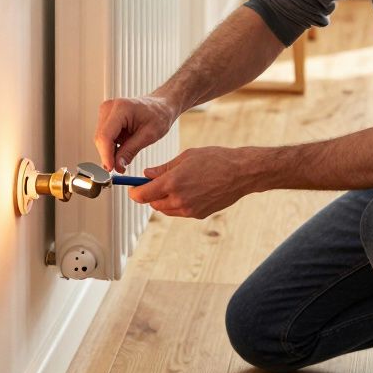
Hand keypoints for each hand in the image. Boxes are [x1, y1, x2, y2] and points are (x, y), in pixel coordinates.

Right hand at [94, 95, 177, 171]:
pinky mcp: (106, 118)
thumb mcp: (149, 135)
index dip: (106, 155)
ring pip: (101, 139)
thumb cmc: (159, 115)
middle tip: (120, 168)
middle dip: (108, 156)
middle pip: (101, 138)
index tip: (110, 169)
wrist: (161, 105)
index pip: (105, 136)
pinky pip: (104, 137)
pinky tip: (122, 150)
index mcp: (121, 108)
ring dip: (109, 152)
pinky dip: (111, 147)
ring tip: (124, 157)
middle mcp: (109, 107)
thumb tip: (117, 166)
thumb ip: (130, 151)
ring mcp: (106, 112)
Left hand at [128, 147, 253, 218]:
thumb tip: (147, 174)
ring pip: (165, 209)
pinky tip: (187, 190)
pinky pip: (179, 211)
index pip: (143, 195)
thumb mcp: (185, 157)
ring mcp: (189, 210)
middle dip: (149, 195)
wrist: (240, 173)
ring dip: (162, 200)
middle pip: (153, 203)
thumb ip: (163, 168)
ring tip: (172, 185)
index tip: (132, 188)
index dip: (134, 192)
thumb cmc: (215, 159)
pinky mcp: (198, 214)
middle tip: (152, 183)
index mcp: (173, 182)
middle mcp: (179, 199)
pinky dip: (176, 203)